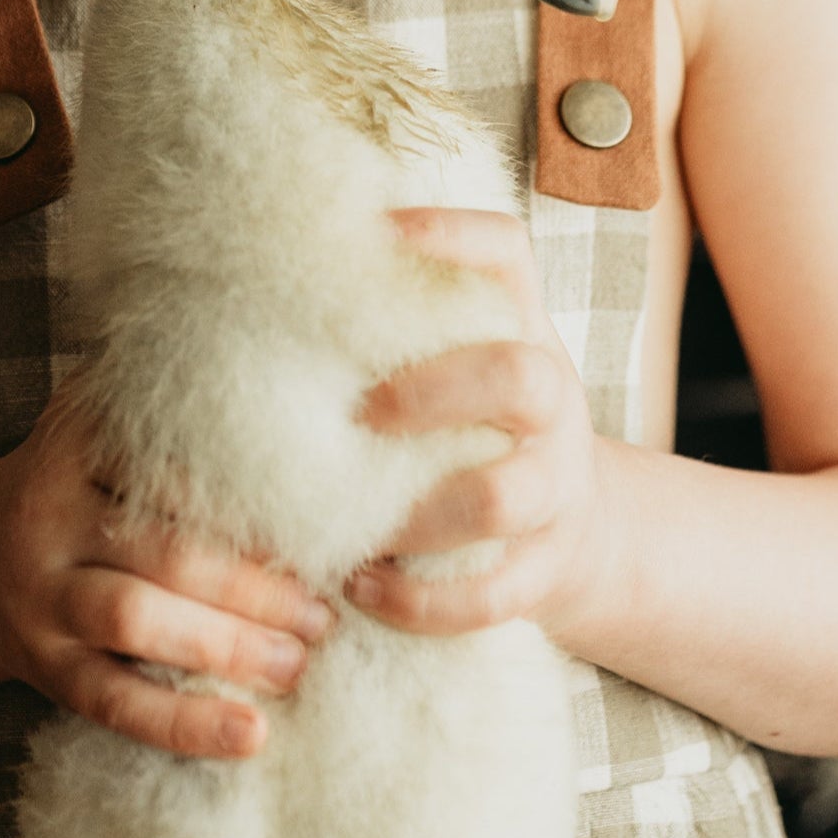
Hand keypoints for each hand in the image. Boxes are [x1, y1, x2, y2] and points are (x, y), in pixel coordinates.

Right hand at [0, 384, 333, 759]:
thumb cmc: (80, 484)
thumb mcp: (102, 422)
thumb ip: (172, 396)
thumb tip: (292, 365)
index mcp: (76, 445)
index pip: (167, 463)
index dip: (249, 492)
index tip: (324, 516)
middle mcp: (50, 517)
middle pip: (162, 548)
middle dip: (254, 584)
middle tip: (326, 611)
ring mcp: (44, 598)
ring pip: (136, 621)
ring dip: (226, 647)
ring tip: (297, 664)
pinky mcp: (48, 670)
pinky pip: (117, 702)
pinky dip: (185, 724)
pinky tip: (250, 737)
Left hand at [346, 209, 617, 639]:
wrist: (578, 530)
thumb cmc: (478, 427)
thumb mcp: (462, 360)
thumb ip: (397, 327)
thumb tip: (258, 274)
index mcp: (522, 330)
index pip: (506, 253)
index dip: (447, 236)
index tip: (374, 238)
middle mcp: (551, 400)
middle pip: (519, 375)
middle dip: (431, 392)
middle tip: (359, 414)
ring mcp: (556, 488)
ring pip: (504, 498)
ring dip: (414, 517)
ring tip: (351, 526)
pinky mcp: (546, 570)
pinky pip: (490, 594)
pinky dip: (419, 602)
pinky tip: (361, 586)